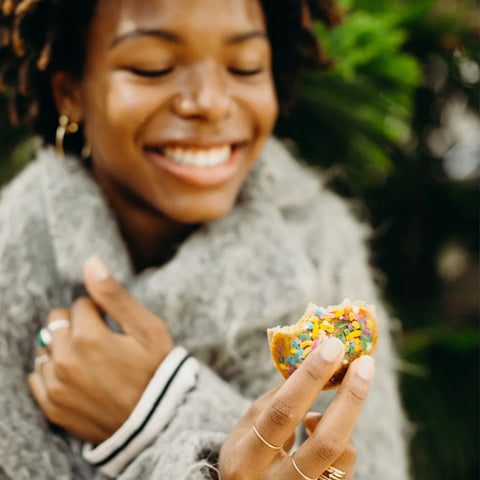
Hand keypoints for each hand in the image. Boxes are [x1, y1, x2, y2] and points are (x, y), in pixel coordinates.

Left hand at [28, 255, 173, 443]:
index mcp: (88, 337)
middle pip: (57, 322)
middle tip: (101, 339)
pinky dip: (52, 370)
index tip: (114, 326)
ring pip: (46, 347)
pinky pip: (37, 376)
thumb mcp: (147, 328)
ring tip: (90, 358)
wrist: (156, 423)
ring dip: (63, 346)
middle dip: (77, 324)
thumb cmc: (156, 371)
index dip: (100, 311)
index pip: (80, 304)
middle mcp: (65, 360)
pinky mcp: (52, 407)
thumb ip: (114, 295)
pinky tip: (76, 375)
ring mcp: (56, 386)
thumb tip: (91, 262)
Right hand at [219, 338, 373, 478]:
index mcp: (245, 458)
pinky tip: (320, 427)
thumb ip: (276, 399)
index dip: (310, 378)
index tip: (332, 347)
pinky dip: (342, 439)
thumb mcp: (247, 426)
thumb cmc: (246, 454)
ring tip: (337, 397)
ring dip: (346, 416)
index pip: (282, 413)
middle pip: (324, 443)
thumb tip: (312, 362)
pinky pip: (345, 468)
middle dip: (350, 398)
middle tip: (364, 363)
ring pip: (341, 458)